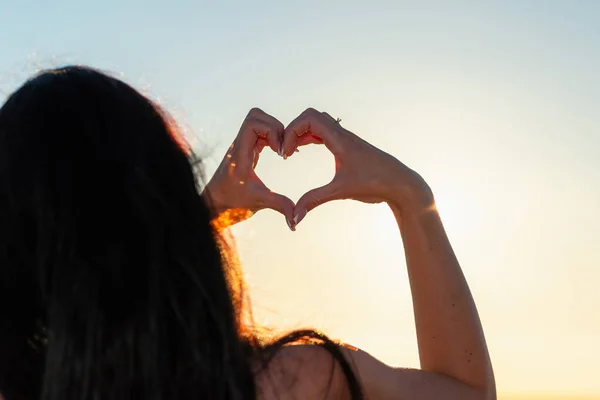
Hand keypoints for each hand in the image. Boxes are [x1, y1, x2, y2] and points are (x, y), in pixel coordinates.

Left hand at [204, 108, 294, 228]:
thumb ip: (280, 206)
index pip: (253, 124)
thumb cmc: (232, 204)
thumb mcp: (259, 203)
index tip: (280, 152)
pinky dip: (272, 138)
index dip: (271, 131)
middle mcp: (239, 145)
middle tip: (283, 148)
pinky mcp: (246, 151)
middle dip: (275, 127)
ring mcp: (242, 146)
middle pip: (256, 116)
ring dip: (274, 131)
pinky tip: (280, 154)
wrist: (214, 206)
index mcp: (240, 153)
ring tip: (283, 151)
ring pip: (258, 122)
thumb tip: (296, 221)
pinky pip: (260, 134)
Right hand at [281, 108, 432, 225]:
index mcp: (341, 140)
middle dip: (293, 130)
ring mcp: (346, 139)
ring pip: (318, 124)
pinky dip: (310, 138)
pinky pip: (325, 133)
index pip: (310, 118)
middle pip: (311, 116)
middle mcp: (343, 135)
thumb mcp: (341, 192)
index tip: (286, 153)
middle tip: (286, 152)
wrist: (402, 185)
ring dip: (301, 133)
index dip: (292, 131)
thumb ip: (314, 201)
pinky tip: (304, 151)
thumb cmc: (376, 185)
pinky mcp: (349, 147)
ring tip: (291, 152)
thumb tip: (294, 216)